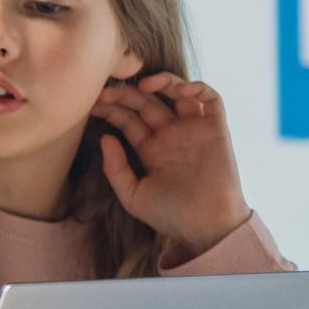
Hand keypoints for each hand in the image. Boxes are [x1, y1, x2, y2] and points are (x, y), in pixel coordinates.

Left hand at [91, 73, 251, 255]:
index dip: (111, 108)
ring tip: (143, 85)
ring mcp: (193, 130)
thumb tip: (105, 137)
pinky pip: (210, 99)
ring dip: (161, 81)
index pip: (128, 119)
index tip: (92, 104)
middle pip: (146, 102)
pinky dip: (197, 88)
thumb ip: (116, 168)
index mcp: (150, 149)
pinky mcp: (216, 129)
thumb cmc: (171, 216)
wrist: (207, 227)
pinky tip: (179, 90)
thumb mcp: (133, 195)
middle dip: (126, 93)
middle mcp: (170, 135)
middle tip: (106, 90)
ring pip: (177, 93)